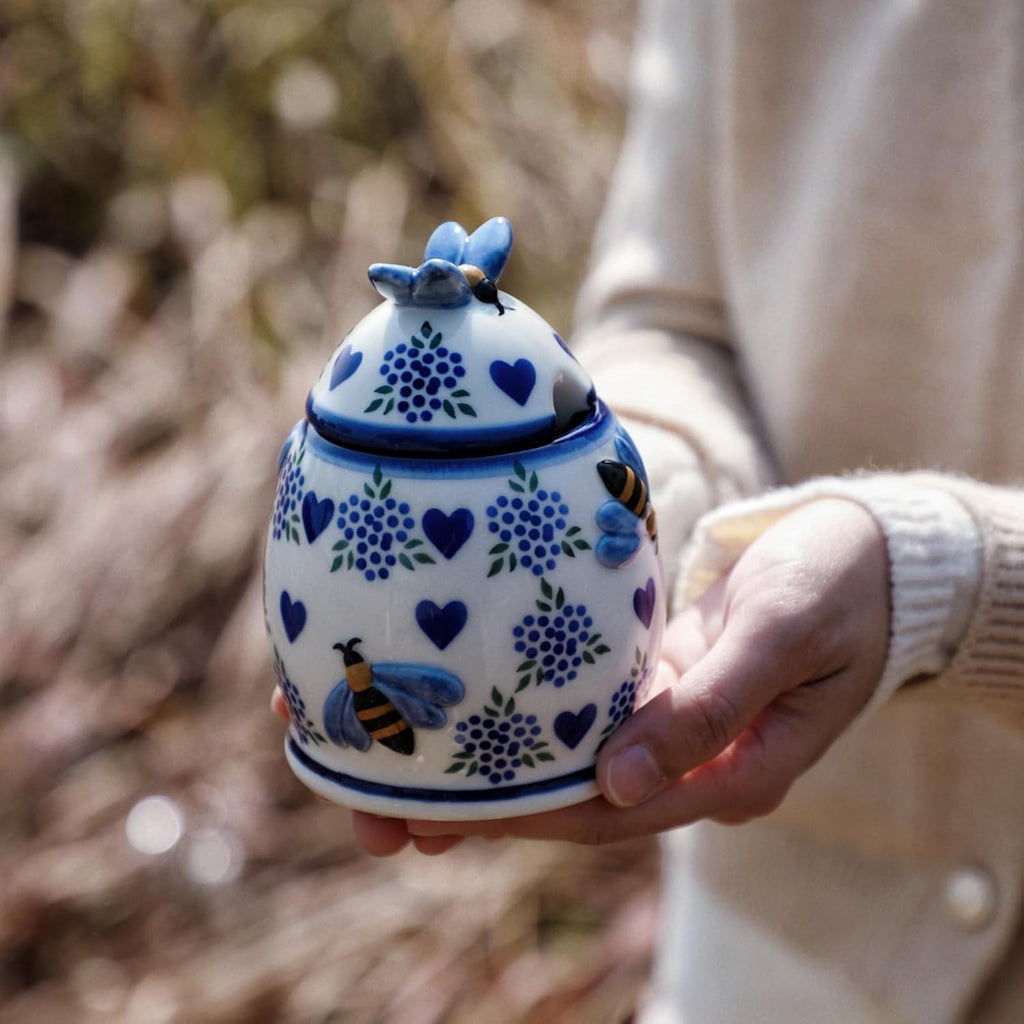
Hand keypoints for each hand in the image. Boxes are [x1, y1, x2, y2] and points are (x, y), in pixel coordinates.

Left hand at [275, 498, 890, 852]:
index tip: (438, 812)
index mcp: (727, 777)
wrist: (863, 555)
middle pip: (569, 797)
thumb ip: (710, 710)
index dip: (521, 816)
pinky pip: (576, 705)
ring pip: (563, 755)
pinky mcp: (650, 680)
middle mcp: (686, 762)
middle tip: (379, 805)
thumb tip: (622, 779)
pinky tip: (460, 694)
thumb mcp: (782, 638)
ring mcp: (665, 723)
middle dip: (480, 804)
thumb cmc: (835, 588)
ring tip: (392, 756)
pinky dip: (520, 707)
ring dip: (486, 759)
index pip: (607, 812)